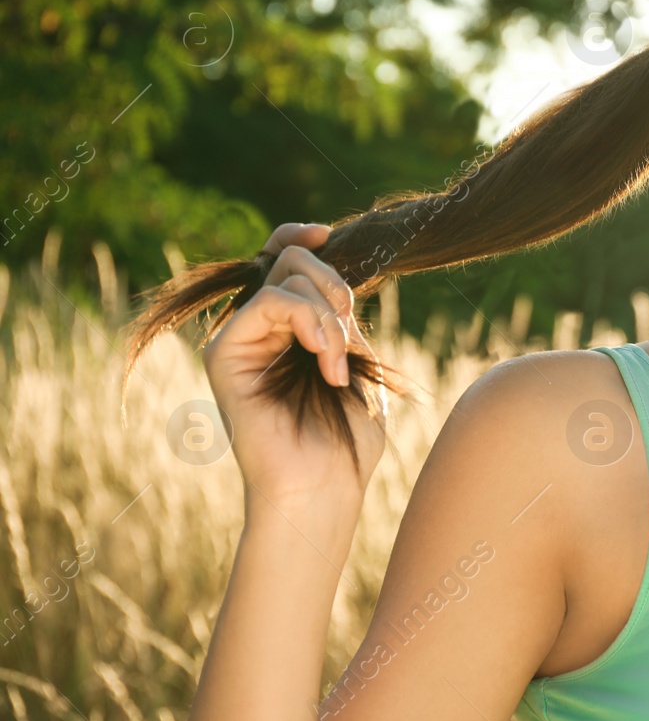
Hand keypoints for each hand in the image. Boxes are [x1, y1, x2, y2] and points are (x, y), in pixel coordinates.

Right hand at [200, 222, 387, 513]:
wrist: (324, 487)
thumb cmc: (346, 435)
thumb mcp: (354, 356)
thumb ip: (336, 312)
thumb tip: (329, 260)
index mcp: (286, 328)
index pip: (284, 258)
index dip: (304, 237)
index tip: (333, 234)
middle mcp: (255, 330)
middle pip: (292, 260)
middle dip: (335, 286)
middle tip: (350, 336)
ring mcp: (236, 340)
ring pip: (287, 277)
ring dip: (330, 315)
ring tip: (339, 363)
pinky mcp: (223, 355)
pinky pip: (271, 304)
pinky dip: (313, 325)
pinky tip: (327, 365)